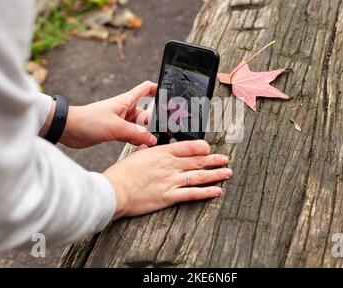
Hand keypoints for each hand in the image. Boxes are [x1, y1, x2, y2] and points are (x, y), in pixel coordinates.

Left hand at [59, 81, 157, 147]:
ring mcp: (121, 121)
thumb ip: (135, 134)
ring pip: (140, 127)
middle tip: (164, 133)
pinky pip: (132, 136)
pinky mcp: (116, 132)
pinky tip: (141, 148)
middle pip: (147, 114)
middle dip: (155, 123)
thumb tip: (152, 139)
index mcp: (127, 101)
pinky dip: (137, 141)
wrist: (68, 129)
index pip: (146, 89)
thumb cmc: (88, 120)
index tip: (169, 95)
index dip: (158, 89)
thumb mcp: (116, 127)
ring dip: (145, 135)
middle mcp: (126, 110)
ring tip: (152, 143)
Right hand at [103, 140, 231, 218]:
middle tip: (225, 158)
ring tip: (227, 172)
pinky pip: (192, 193)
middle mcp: (170, 165)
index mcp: (161, 153)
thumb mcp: (135, 155)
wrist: (115, 191)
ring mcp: (171, 181)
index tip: (209, 147)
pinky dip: (206, 192)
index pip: (187, 146)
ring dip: (216, 174)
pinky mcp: (169, 196)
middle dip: (214, 159)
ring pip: (199, 176)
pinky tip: (217, 191)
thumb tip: (149, 145)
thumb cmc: (122, 174)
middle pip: (197, 161)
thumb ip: (146, 149)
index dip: (202, 147)